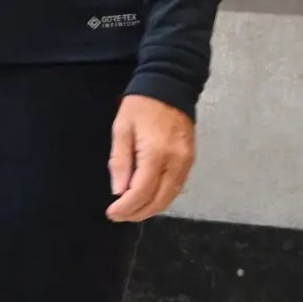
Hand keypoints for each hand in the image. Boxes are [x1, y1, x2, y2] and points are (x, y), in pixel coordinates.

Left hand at [107, 95, 196, 220]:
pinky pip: (177, 187)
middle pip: (158, 200)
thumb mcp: (121, 129)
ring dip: (151, 208)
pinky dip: (162, 197)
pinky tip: (148, 198)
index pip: (141, 192)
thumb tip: (119, 191)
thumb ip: (120, 162)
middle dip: (138, 213)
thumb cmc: (141, 106)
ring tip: (131, 210)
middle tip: (119, 216)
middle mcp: (175, 162)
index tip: (112, 213)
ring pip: (170, 197)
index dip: (126, 207)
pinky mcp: (191, 159)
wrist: (170, 85)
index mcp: (155, 154)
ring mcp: (187, 162)